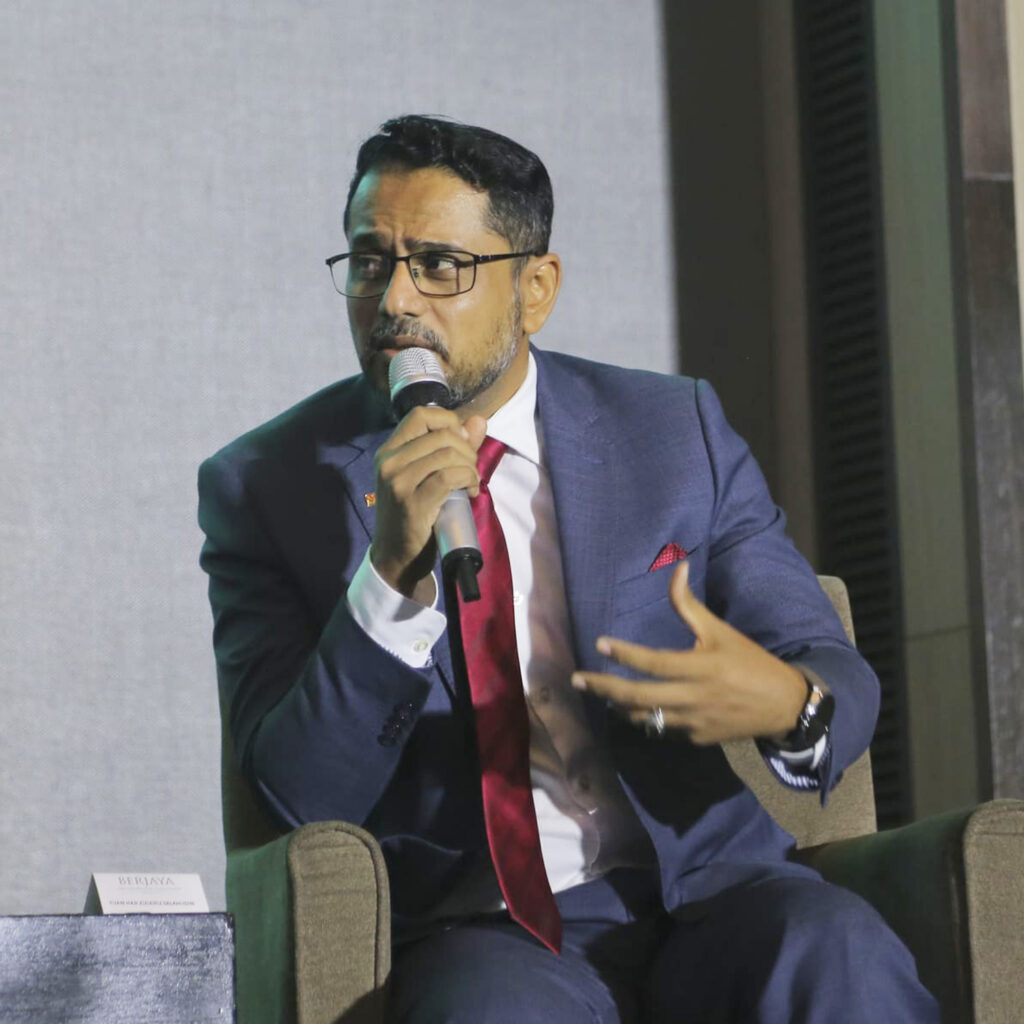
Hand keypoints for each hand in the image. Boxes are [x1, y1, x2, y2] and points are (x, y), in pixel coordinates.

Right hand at [371, 406, 486, 599]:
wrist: (397, 557)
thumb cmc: (414, 515)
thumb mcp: (428, 477)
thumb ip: (454, 447)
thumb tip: (479, 421)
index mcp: (389, 451)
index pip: (421, 414)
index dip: (449, 422)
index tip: (462, 444)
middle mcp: (389, 462)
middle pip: (441, 434)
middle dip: (468, 450)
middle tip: (471, 471)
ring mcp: (398, 482)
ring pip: (447, 454)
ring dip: (470, 467)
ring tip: (470, 483)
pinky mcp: (412, 503)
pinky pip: (448, 476)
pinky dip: (467, 480)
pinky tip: (469, 493)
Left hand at [571, 562, 807, 743]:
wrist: (783, 705)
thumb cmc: (748, 661)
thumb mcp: (720, 630)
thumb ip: (689, 604)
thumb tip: (677, 565)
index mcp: (700, 667)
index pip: (653, 663)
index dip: (624, 654)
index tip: (600, 644)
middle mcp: (693, 697)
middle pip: (638, 697)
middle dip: (603, 689)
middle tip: (577, 680)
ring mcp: (694, 723)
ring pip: (645, 718)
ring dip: (619, 706)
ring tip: (600, 693)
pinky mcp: (697, 739)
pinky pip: (664, 729)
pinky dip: (646, 719)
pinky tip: (632, 708)